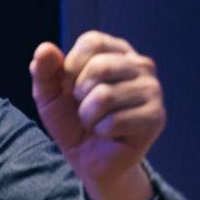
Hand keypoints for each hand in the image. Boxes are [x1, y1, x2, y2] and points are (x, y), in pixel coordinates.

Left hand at [31, 31, 161, 199]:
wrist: (88, 158)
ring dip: (88, 116)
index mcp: (117, 52)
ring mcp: (152, 90)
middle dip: (79, 94)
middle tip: (85, 108)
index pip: (92, 41)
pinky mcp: (155, 117)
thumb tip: (44, 49)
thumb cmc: (71, 121)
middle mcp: (141, 65)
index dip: (70, 66)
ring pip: (104, 96)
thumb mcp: (49, 95)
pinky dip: (101, 131)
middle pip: (100, 67)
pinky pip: (113, 121)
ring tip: (97, 121)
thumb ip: (43, 71)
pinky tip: (110, 134)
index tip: (70, 86)